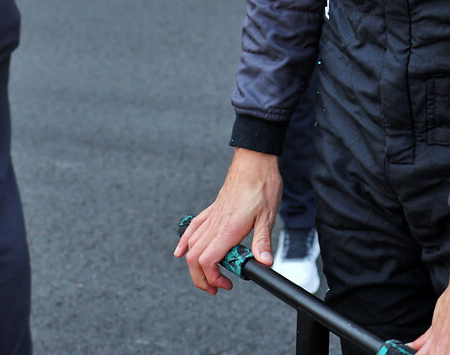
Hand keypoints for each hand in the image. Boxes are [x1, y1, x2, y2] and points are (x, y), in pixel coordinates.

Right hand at [173, 148, 281, 294]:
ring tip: (205, 276)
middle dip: (200, 278)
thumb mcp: (268, 216)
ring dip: (194, 265)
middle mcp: (215, 225)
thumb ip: (262, 242)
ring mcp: (211, 217)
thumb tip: (264, 263)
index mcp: (227, 229)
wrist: (254, 161)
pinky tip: (181, 251)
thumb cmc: (261, 185)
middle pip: (194, 259)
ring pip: (191, 246)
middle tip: (215, 288)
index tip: (226, 284)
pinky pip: (192, 229)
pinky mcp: (212, 210)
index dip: (212, 278)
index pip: (207, 262)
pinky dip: (185, 243)